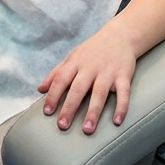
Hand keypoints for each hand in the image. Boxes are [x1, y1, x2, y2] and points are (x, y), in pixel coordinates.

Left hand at [38, 19, 137, 133]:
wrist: (120, 35)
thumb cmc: (92, 50)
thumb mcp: (72, 57)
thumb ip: (56, 73)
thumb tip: (40, 89)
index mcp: (76, 63)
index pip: (61, 79)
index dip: (53, 95)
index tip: (47, 112)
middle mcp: (91, 67)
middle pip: (78, 88)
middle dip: (70, 107)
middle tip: (63, 125)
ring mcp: (108, 71)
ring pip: (100, 93)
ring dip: (93, 111)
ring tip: (87, 129)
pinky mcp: (124, 75)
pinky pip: (123, 93)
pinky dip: (121, 106)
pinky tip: (117, 121)